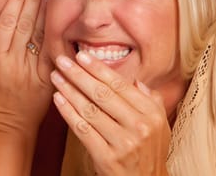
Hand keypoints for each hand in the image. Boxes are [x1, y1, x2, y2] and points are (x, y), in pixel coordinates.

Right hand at [0, 0, 52, 134]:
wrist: (8, 129)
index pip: (6, 23)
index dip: (15, 1)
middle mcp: (14, 61)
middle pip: (24, 24)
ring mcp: (33, 70)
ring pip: (39, 35)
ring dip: (45, 11)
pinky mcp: (47, 78)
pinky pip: (52, 53)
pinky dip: (56, 35)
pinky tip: (60, 19)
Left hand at [51, 51, 169, 175]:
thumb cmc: (149, 152)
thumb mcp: (160, 125)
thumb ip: (150, 101)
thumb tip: (136, 81)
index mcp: (151, 113)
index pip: (120, 85)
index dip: (98, 68)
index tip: (81, 56)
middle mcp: (139, 126)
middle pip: (102, 94)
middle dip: (79, 74)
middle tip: (62, 60)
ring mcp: (123, 143)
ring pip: (89, 110)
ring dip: (69, 90)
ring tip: (56, 77)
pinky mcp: (107, 158)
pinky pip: (82, 129)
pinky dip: (68, 112)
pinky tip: (58, 99)